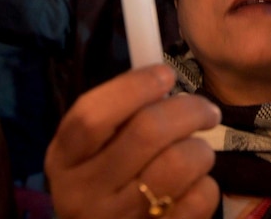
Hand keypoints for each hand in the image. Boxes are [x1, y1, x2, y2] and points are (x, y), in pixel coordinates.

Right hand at [46, 64, 220, 218]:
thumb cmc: (104, 183)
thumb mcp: (91, 151)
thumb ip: (118, 114)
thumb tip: (160, 73)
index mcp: (64, 159)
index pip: (92, 114)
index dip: (135, 86)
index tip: (166, 75)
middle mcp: (84, 192)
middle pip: (146, 132)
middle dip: (189, 109)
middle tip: (206, 110)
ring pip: (179, 163)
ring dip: (200, 149)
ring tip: (196, 151)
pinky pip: (199, 197)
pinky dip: (206, 183)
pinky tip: (193, 184)